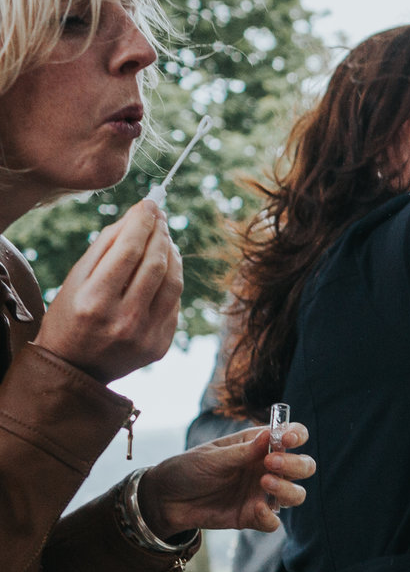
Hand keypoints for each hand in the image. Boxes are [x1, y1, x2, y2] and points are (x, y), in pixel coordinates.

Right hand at [31, 199, 179, 382]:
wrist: (75, 367)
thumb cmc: (72, 314)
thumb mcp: (76, 280)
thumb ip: (105, 247)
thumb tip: (137, 215)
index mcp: (94, 302)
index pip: (128, 251)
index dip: (142, 222)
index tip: (150, 203)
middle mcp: (123, 320)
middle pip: (155, 264)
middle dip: (160, 233)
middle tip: (160, 215)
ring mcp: (146, 336)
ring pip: (174, 282)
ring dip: (173, 253)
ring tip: (165, 238)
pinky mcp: (161, 345)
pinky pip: (175, 303)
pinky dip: (172, 280)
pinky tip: (165, 267)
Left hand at [139, 422, 313, 534]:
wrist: (164, 500)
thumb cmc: (187, 469)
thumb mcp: (212, 457)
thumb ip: (243, 451)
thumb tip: (271, 435)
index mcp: (259, 446)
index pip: (292, 436)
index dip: (297, 435)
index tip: (288, 439)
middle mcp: (266, 469)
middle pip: (303, 466)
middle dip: (296, 464)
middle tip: (271, 463)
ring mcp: (262, 494)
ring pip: (296, 494)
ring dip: (287, 489)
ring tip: (264, 484)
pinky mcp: (253, 517)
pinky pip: (274, 522)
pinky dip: (269, 517)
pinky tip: (255, 510)